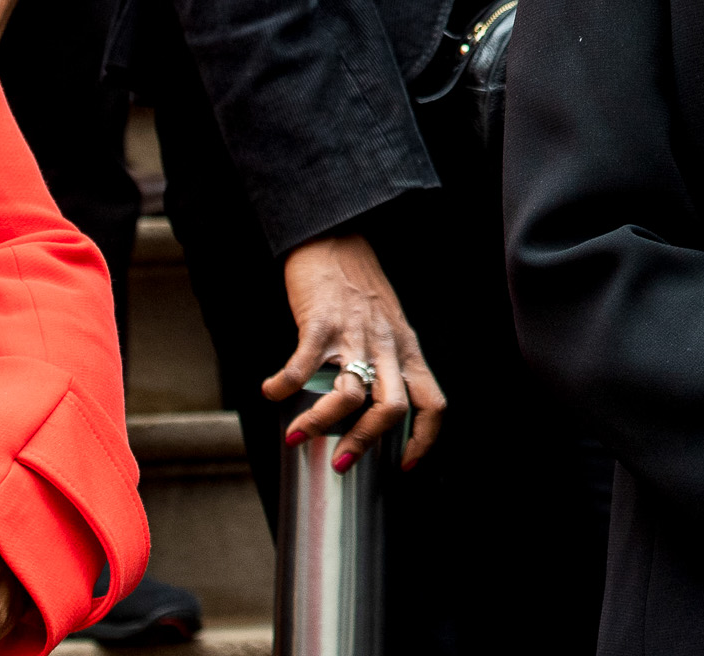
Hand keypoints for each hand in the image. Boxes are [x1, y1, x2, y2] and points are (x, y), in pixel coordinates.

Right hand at [268, 233, 444, 471]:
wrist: (335, 240)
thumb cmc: (360, 287)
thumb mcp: (389, 327)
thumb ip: (386, 364)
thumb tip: (367, 411)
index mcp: (407, 351)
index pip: (433, 403)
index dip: (424, 439)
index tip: (404, 463)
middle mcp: (386, 346)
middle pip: (392, 408)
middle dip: (364, 442)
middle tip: (340, 462)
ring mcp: (354, 334)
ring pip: (349, 395)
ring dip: (321, 423)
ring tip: (297, 436)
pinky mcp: (320, 323)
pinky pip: (303, 366)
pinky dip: (283, 386)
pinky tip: (271, 391)